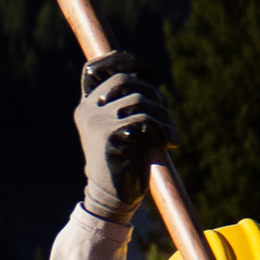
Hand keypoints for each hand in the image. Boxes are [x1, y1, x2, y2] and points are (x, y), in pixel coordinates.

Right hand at [75, 53, 175, 222]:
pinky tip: (171, 141)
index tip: (144, 66)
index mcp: (87, 107)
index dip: (118, 59)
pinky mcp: (109, 136)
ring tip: (170, 132)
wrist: (112, 200)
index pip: (94, 69)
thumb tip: (151, 76)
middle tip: (165, 115)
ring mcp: (95, 122)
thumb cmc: (124, 164)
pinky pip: (144, 121)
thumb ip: (131, 104)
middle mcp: (87, 111)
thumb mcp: (126, 128)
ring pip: (138, 100)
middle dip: (152, 93)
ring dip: (162, 114)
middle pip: (125, 80)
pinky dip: (163, 130)